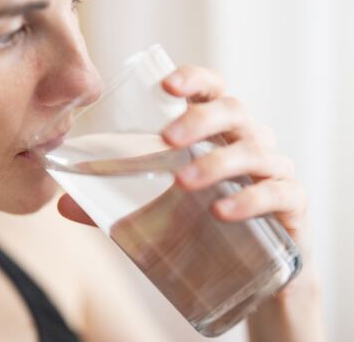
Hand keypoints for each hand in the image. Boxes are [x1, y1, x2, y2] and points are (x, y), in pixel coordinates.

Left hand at [58, 65, 313, 290]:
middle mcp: (248, 141)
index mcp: (216, 133)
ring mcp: (273, 171)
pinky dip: (251, 200)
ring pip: (254, 150)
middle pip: (233, 111)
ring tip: (183, 183)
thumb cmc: (202, 226)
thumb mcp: (157, 211)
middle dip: (200, 120)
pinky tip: (222, 213)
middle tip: (167, 139)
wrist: (254, 273)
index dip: (193, 79)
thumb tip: (62, 204)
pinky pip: (279, 193)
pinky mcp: (291, 205)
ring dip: (217, 162)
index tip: (166, 86)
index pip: (211, 90)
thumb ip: (113, 205)